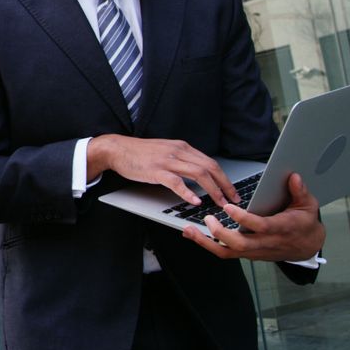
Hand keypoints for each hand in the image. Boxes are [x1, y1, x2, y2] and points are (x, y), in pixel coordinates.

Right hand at [88, 134, 238, 206]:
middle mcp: (178, 151)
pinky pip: (176, 182)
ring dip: (213, 190)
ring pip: (198, 174)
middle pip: (210, 167)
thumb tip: (198, 173)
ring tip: (220, 203)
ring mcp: (167, 161)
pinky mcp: (156, 170)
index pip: (211, 162)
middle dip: (225, 185)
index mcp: (182, 147)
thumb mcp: (165, 151)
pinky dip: (188, 192)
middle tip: (233, 200)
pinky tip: (195, 201)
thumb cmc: (139, 153)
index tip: (232, 191)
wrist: (117, 149)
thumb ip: (181, 159)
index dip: (224, 178)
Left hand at [183, 173, 324, 261]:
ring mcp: (255, 250)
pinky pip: (225, 252)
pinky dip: (208, 245)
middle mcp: (265, 242)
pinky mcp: (247, 253)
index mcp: (281, 228)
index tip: (228, 208)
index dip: (243, 219)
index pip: (260, 227)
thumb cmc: (305, 223)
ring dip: (207, 242)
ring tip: (189, 230)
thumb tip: (293, 176)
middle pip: (240, 244)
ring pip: (228, 252)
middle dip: (221, 233)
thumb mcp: (308, 205)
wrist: (307, 246)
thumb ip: (300, 191)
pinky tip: (194, 234)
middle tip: (208, 218)